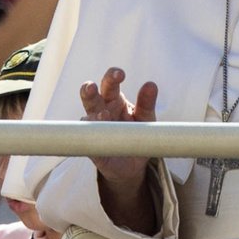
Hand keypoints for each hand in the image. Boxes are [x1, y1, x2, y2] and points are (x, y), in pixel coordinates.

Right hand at [78, 67, 157, 192]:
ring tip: (103, 114)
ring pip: (86, 118)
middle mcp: (101, 111)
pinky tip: (99, 134)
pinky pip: (90, 142)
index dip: (112, 77)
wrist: (133, 164)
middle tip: (92, 87)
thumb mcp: (146, 118)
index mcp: (114, 100)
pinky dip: (93, 138)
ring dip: (92, 115)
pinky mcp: (94, 148)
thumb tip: (151, 84)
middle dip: (88, 90)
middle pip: (90, 97)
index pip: (110, 84)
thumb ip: (147, 102)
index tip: (120, 74)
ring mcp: (94, 130)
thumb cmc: (137, 133)